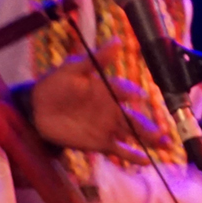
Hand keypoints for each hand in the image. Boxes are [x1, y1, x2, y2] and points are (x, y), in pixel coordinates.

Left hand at [27, 44, 154, 162]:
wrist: (36, 109)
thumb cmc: (55, 84)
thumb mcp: (74, 69)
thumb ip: (96, 59)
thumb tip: (118, 41)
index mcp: (108, 89)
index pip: (125, 91)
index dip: (133, 93)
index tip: (139, 97)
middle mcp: (112, 108)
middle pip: (136, 117)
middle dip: (151, 124)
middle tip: (164, 132)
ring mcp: (107, 126)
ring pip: (133, 133)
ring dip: (150, 139)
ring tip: (165, 145)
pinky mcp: (99, 142)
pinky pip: (119, 149)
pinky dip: (132, 155)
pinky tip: (145, 161)